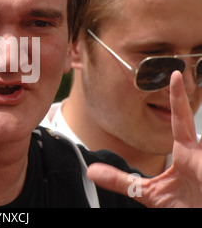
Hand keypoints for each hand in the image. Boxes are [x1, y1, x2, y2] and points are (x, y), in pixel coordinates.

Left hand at [87, 71, 201, 206]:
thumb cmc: (187, 206)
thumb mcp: (150, 194)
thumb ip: (121, 181)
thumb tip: (91, 171)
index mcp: (186, 153)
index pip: (180, 119)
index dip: (177, 97)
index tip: (174, 74)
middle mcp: (200, 153)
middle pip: (196, 125)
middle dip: (190, 119)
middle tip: (186, 106)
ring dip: (200, 164)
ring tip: (195, 172)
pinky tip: (200, 173)